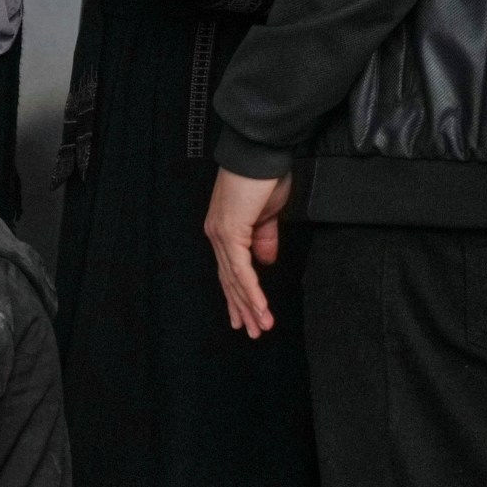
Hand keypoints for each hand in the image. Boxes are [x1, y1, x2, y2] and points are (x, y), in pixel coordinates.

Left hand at [204, 169, 292, 336]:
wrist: (261, 153)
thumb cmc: (265, 176)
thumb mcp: (269, 213)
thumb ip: (264, 239)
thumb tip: (265, 262)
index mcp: (225, 232)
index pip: (230, 271)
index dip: (239, 295)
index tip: (246, 316)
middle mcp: (217, 236)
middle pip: (229, 281)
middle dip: (241, 309)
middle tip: (251, 332)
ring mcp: (221, 235)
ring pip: (234, 280)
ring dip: (249, 306)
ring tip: (260, 328)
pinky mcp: (230, 233)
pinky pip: (241, 270)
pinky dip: (251, 291)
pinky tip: (259, 308)